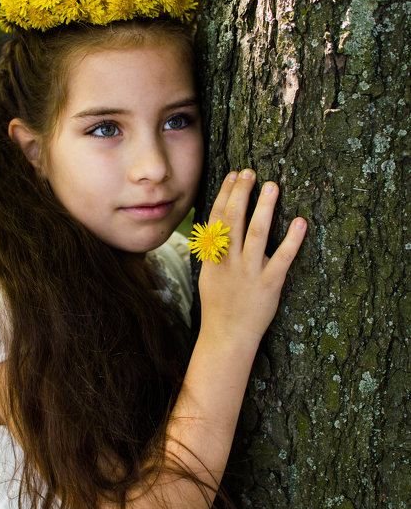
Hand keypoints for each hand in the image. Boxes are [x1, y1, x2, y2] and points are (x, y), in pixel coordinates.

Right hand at [197, 169, 306, 345]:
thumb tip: (217, 223)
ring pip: (257, 234)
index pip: (217, 218)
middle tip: (250, 172)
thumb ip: (214, 250)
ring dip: (264, 207)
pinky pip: (282, 259)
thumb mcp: (209, 275)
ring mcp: (250, 273)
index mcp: (214, 258)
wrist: (227, 336)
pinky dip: (292, 241)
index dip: (225, 194)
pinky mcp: (270, 284)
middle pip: (234, 220)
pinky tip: (300, 222)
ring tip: (272, 186)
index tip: (233, 175)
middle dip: (241, 193)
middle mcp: (230, 262)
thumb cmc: (219, 305)